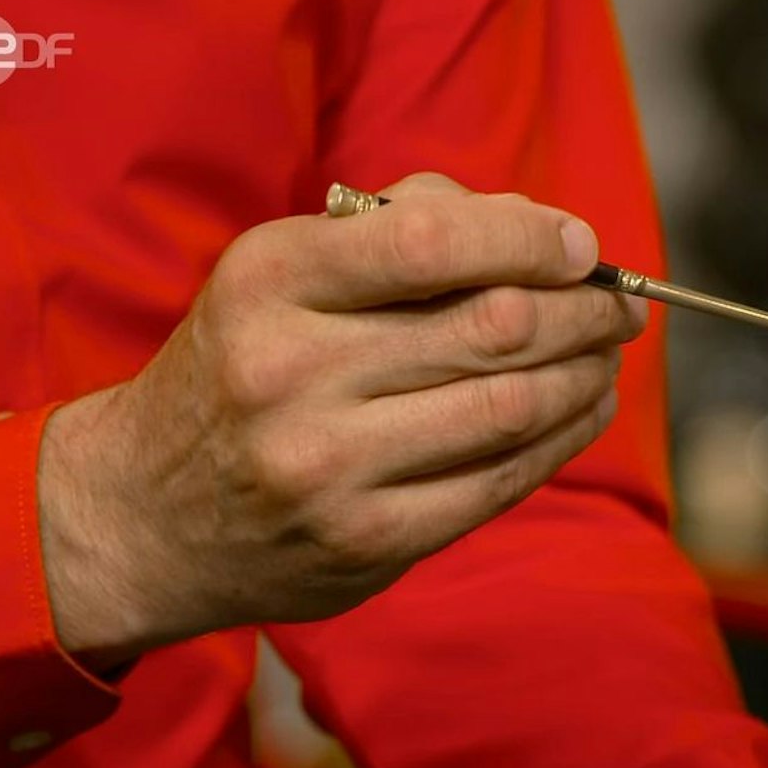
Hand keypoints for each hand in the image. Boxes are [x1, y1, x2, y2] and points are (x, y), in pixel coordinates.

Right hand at [36, 172, 643, 664]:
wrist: (146, 514)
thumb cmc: (246, 368)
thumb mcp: (281, 276)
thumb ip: (397, 230)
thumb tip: (538, 227)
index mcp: (269, 280)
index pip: (431, 240)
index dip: (530, 238)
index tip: (581, 245)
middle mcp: (292, 372)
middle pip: (492, 325)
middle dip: (581, 309)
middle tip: (620, 305)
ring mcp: (329, 466)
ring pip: (510, 405)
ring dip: (585, 374)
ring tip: (608, 354)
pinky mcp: (367, 541)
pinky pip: (499, 481)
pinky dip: (562, 439)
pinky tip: (585, 409)